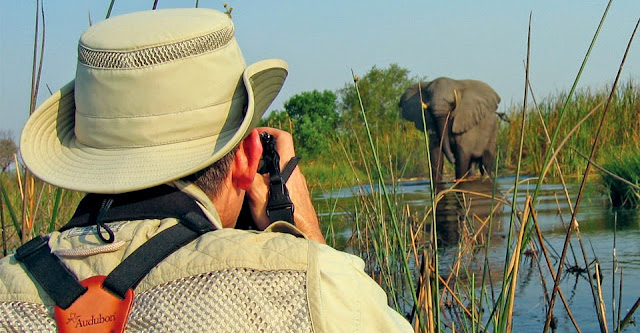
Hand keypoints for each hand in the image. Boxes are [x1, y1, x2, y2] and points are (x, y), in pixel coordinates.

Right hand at [245, 127, 325, 243]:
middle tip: (246, 158)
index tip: (254, 135)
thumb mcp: (257, 195)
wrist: (301, 237)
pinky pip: (283, 182)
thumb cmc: (281, 217)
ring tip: (250, 178)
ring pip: (280, 170)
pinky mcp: (298, 196)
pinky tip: (260, 195)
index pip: (283, 137)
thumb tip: (240, 162)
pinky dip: (271, 183)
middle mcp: (295, 173)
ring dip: (265, 170)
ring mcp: (298, 185)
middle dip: (262, 154)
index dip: (268, 131)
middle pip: (279, 154)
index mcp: (287, 167)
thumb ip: (248, 175)